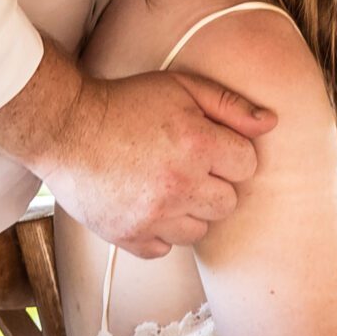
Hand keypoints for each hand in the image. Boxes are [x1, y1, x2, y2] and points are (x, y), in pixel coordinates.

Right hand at [45, 68, 272, 259]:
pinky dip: (159, 232)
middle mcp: (180, 185)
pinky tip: (146, 205)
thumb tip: (271, 123)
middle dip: (214, 185)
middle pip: (228, 203)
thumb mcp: (181, 87)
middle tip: (187, 166)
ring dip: (190, 210)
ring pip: (200, 231)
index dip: (230, 153)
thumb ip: (230, 104)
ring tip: (165, 186)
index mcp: (198, 145)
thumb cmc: (126, 103)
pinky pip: (164, 248)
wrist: (66, 128)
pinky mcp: (129, 236)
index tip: (208, 145)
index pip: (247, 165)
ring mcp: (153, 216)